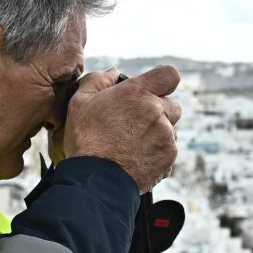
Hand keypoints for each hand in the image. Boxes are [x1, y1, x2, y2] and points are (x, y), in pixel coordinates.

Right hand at [52, 65, 181, 193]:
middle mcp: (157, 112)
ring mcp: (166, 136)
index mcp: (138, 93)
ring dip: (158, 134)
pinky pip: (169, 151)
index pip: (169, 75)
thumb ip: (98, 81)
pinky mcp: (169, 158)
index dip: (163, 80)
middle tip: (136, 124)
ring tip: (133, 145)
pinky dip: (157, 154)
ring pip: (170, 130)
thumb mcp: (80, 102)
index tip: (154, 89)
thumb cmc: (86, 139)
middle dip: (159, 112)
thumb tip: (113, 73)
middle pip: (172, 106)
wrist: (96, 179)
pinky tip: (136, 159)